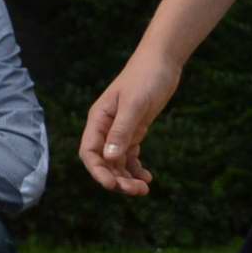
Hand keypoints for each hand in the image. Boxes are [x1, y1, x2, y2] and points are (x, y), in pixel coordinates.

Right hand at [79, 51, 183, 197]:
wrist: (162, 61)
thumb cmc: (146, 77)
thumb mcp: (135, 103)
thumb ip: (122, 129)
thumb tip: (109, 158)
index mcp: (98, 119)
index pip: (89, 152)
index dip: (97, 171)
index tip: (112, 185)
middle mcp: (105, 128)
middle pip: (103, 161)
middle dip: (116, 179)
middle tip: (136, 191)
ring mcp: (120, 130)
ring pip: (117, 162)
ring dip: (127, 177)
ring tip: (144, 189)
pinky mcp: (135, 130)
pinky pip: (130, 155)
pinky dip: (136, 168)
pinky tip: (147, 177)